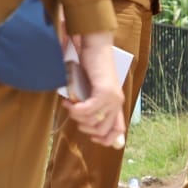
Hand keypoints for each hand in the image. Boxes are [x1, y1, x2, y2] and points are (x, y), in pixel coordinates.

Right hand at [63, 31, 125, 148]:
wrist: (95, 47)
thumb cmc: (91, 67)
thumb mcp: (91, 91)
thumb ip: (91, 105)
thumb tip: (84, 123)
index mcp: (116, 105)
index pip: (118, 132)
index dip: (106, 140)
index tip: (91, 138)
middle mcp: (117, 103)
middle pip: (101, 130)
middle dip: (84, 127)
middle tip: (74, 114)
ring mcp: (112, 98)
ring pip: (93, 121)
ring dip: (77, 117)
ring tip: (70, 105)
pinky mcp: (104, 92)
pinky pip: (89, 110)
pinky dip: (76, 110)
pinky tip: (69, 103)